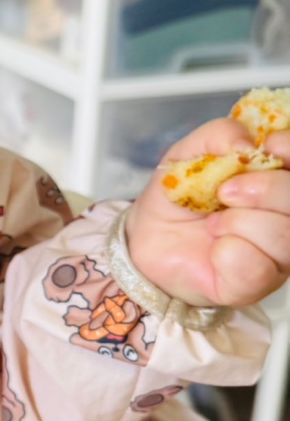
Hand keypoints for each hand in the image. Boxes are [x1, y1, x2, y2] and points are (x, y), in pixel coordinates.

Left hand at [126, 118, 289, 307]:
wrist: (145, 238)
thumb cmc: (178, 197)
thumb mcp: (190, 153)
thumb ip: (219, 135)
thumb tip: (249, 147)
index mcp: (279, 182)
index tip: (268, 147)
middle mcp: (287, 218)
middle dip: (264, 190)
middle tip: (224, 192)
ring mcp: (277, 256)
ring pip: (285, 237)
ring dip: (239, 223)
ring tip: (213, 223)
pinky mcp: (255, 285)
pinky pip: (257, 268)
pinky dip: (228, 253)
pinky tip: (215, 250)